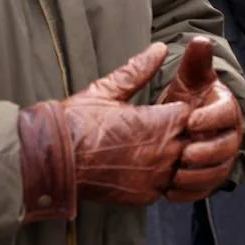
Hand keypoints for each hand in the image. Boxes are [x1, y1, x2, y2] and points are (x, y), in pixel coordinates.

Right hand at [19, 42, 189, 220]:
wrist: (51, 160)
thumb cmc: (77, 121)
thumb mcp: (108, 89)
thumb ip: (139, 70)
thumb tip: (159, 48)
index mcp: (157, 124)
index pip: (192, 115)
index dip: (184, 109)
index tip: (173, 106)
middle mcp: (162, 153)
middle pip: (193, 141)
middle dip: (184, 132)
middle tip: (167, 125)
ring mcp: (155, 178)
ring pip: (184, 166)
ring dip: (175, 155)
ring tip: (157, 146)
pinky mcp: (144, 196)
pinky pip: (167, 186)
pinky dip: (163, 176)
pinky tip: (149, 166)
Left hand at [158, 37, 243, 201]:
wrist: (178, 124)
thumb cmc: (186, 96)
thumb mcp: (188, 78)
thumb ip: (195, 62)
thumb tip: (200, 40)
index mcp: (225, 107)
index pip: (226, 113)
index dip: (211, 118)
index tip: (189, 120)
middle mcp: (228, 134)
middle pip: (226, 147)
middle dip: (207, 152)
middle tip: (184, 153)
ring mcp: (220, 158)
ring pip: (218, 172)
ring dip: (199, 176)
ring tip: (176, 174)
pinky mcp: (209, 178)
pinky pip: (205, 190)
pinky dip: (190, 192)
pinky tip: (171, 191)